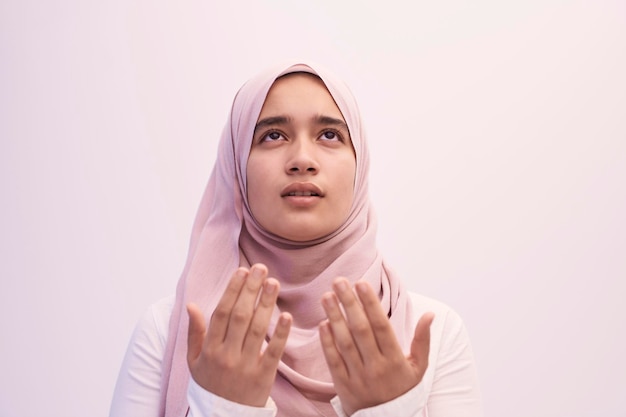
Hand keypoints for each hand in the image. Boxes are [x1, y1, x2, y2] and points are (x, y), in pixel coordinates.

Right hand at [186, 264, 291, 406]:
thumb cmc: (210, 384)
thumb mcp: (194, 361)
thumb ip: (195, 332)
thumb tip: (191, 304)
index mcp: (210, 349)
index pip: (221, 313)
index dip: (232, 290)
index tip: (242, 271)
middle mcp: (226, 356)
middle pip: (240, 316)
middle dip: (251, 289)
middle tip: (261, 268)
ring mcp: (245, 366)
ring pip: (257, 330)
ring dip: (266, 304)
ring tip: (273, 283)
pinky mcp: (263, 377)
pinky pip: (273, 352)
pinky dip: (281, 334)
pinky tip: (287, 316)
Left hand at [319, 278, 434, 415]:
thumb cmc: (403, 389)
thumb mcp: (419, 367)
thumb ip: (423, 340)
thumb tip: (430, 315)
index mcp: (395, 360)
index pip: (381, 326)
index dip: (370, 304)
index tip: (361, 283)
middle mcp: (376, 366)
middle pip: (360, 330)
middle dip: (349, 303)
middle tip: (339, 281)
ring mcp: (358, 376)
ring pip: (344, 343)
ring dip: (334, 317)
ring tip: (326, 296)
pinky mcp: (343, 385)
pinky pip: (333, 360)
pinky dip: (327, 342)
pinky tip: (323, 323)